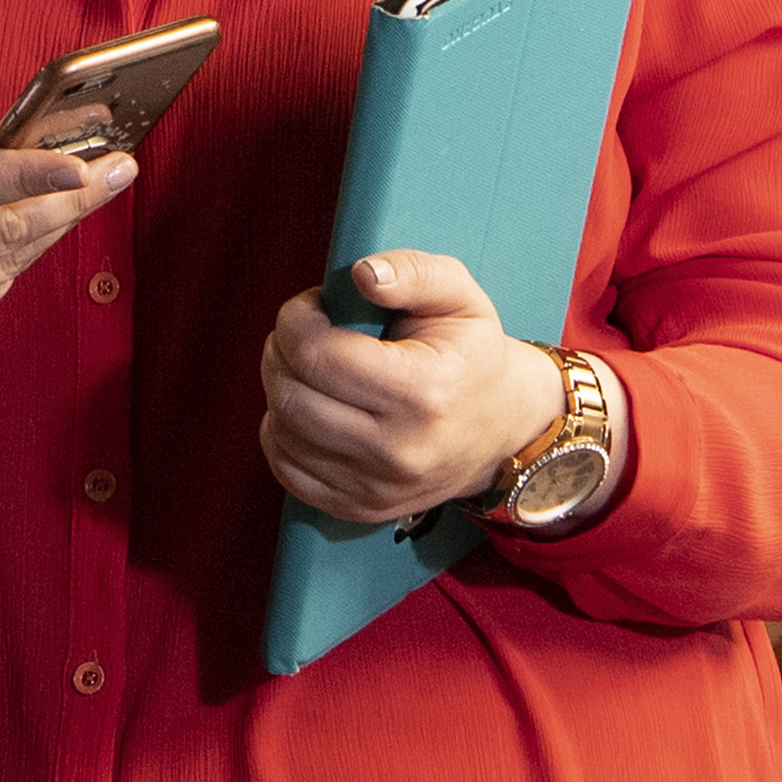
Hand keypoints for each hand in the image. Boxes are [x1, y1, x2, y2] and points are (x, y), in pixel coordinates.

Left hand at [260, 251, 567, 526]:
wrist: (500, 429)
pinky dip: (283, 432)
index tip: (312, 304)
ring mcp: (377, 487)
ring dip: (280, 388)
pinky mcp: (359, 508)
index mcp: (424, 391)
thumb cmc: (472, 354)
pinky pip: (287, 469)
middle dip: (280, 350)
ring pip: (283, 433)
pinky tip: (310, 405)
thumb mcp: (461, 296)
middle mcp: (398, 450)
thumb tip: (362, 274)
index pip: (319, 355)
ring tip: (308, 365)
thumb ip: (414, 272)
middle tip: (302, 330)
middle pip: (292, 396)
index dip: (297, 319)